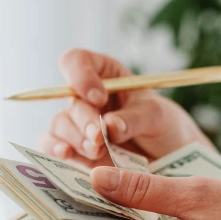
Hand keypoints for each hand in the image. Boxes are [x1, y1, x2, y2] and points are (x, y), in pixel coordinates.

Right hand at [39, 49, 212, 166]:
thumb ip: (134, 118)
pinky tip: (66, 154)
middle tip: (100, 137)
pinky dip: (55, 149)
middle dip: (84, 120)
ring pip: (60, 124)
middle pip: (71, 101)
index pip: (77, 61)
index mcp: (104, 74)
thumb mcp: (157, 116)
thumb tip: (108, 126)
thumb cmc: (162, 126)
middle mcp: (85, 97)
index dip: (80, 76)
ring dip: (76, 138)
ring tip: (97, 151)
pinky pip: (52, 145)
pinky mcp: (74, 149)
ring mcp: (77, 124)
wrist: (167, 157)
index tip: (99, 98)